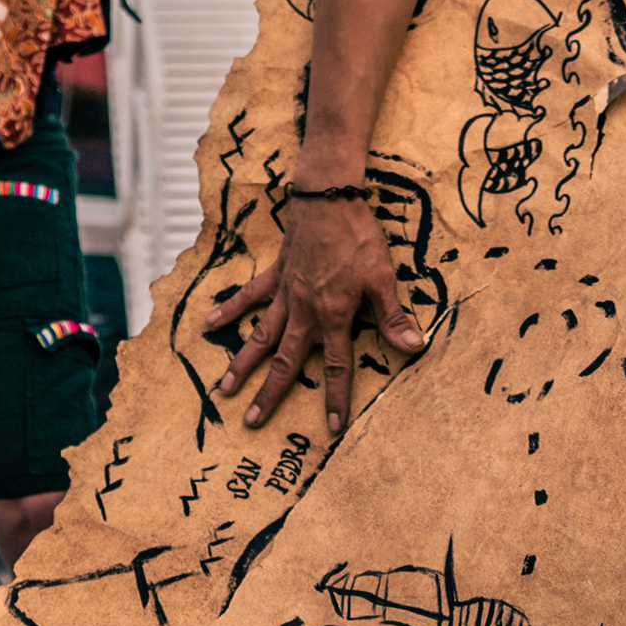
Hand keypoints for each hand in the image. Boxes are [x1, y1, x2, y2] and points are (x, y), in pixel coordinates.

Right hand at [208, 197, 426, 438]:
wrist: (329, 198)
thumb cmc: (359, 237)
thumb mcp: (383, 277)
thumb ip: (392, 316)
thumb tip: (414, 346)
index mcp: (334, 316)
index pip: (336, 366)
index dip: (336, 398)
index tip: (332, 426)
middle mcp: (305, 311)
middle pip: (286, 360)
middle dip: (270, 393)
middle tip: (252, 421)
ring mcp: (286, 294)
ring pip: (261, 336)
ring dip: (243, 363)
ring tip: (225, 387)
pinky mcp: (276, 275)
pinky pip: (250, 296)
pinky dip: (230, 310)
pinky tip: (211, 324)